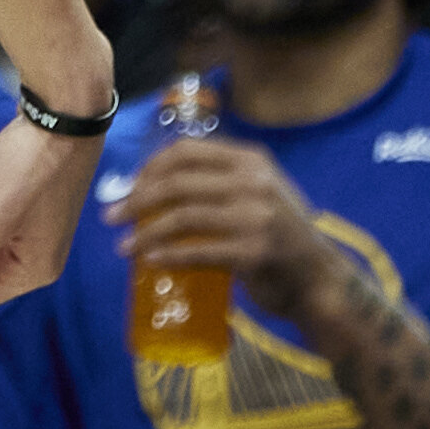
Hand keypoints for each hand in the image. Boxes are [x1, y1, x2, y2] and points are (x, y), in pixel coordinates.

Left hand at [113, 137, 341, 325]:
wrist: (317, 277)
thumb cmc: (279, 234)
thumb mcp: (258, 192)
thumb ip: (220, 181)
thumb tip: (153, 187)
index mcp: (251, 160)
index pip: (187, 151)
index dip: (150, 168)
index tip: (129, 188)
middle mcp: (254, 182)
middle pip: (178, 182)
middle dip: (136, 199)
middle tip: (112, 217)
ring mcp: (256, 217)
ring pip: (183, 217)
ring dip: (145, 232)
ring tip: (124, 246)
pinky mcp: (253, 253)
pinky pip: (198, 251)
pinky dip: (169, 255)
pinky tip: (150, 260)